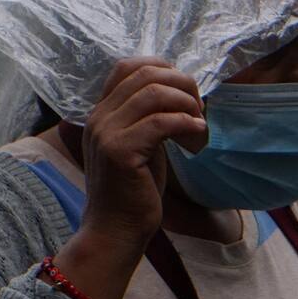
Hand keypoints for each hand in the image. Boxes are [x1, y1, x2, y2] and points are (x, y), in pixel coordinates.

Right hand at [80, 58, 205, 247]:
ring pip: (153, 93)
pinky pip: (161, 122)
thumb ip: (147, 118)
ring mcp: (106, 134)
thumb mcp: (139, 146)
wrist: (115, 232)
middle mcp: (99, 118)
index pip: (127, 66)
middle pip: (145, 74)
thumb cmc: (132, 192)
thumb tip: (179, 93)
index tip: (184, 92)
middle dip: (181, 85)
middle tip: (198, 109)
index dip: (162, 68)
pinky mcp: (120, 152)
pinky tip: (197, 137)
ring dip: (186, 104)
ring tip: (198, 125)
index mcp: (101, 113)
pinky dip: (186, 124)